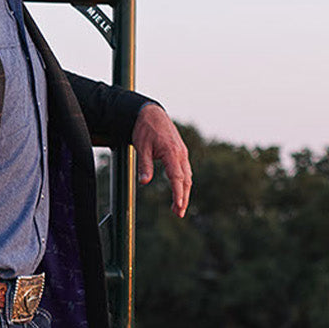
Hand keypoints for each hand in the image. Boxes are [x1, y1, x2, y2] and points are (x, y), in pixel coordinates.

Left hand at [133, 103, 191, 217]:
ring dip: (184, 192)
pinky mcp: (180, 153)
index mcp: (171, 152)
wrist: (151, 114)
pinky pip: (185, 170)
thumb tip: (144, 181)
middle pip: (186, 180)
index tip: (178, 205)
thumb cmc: (145, 129)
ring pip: (187, 176)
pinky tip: (180, 192)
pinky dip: (184, 183)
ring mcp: (182, 153)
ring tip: (179, 208)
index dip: (178, 192)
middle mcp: (180, 153)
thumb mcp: (141, 147)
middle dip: (184, 198)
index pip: (177, 176)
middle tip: (179, 213)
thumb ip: (144, 165)